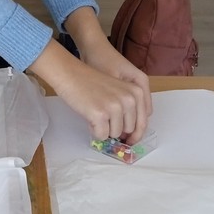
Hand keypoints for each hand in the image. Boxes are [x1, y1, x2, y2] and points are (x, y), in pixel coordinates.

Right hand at [28, 21, 151, 143]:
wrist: (70, 74)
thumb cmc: (90, 82)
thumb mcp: (117, 90)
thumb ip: (127, 108)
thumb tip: (128, 135)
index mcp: (137, 92)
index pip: (143, 122)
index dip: (135, 134)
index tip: (129, 140)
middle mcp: (130, 99)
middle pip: (129, 131)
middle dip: (116, 129)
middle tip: (103, 118)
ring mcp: (115, 107)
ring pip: (115, 134)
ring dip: (104, 129)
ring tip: (94, 113)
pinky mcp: (101, 114)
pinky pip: (101, 135)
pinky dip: (94, 131)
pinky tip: (88, 117)